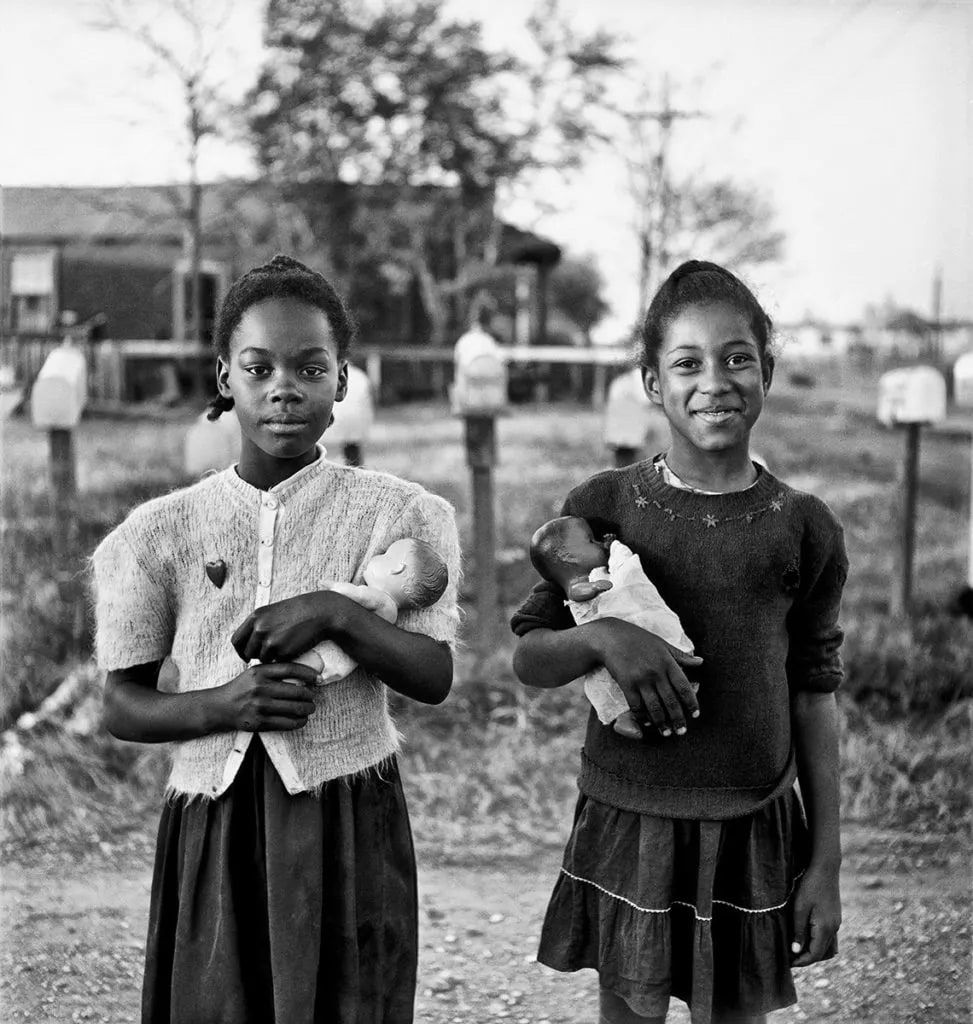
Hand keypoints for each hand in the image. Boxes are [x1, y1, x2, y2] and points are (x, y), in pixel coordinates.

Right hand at [208, 662, 319, 731]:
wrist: (219, 707)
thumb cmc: (242, 688)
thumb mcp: (255, 673)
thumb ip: (274, 671)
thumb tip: (304, 673)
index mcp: (260, 672)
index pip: (290, 669)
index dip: (308, 673)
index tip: (318, 678)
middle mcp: (260, 688)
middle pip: (297, 691)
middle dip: (310, 695)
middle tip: (313, 697)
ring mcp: (259, 706)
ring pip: (295, 708)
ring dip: (307, 709)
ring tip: (310, 708)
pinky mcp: (259, 722)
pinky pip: (286, 723)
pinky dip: (299, 722)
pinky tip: (301, 720)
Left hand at [231, 591, 351, 662]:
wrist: (320, 612)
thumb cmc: (299, 612)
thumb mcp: (274, 612)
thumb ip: (259, 624)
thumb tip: (249, 641)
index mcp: (255, 617)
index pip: (237, 640)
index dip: (241, 650)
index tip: (247, 655)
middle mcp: (259, 628)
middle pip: (248, 652)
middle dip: (257, 656)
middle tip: (270, 654)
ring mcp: (269, 640)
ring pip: (262, 659)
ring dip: (272, 658)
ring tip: (286, 647)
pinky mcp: (281, 651)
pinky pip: (277, 662)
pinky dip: (283, 659)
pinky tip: (293, 648)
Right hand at [590, 619, 702, 737]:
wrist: (611, 636)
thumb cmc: (638, 639)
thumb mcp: (662, 644)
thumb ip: (681, 656)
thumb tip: (701, 662)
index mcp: (668, 662)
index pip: (684, 687)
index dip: (691, 703)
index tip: (695, 715)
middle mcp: (656, 672)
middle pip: (671, 701)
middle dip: (678, 719)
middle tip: (682, 732)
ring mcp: (641, 679)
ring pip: (655, 706)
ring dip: (661, 723)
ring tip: (666, 733)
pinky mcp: (627, 684)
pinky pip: (636, 705)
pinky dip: (642, 716)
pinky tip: (647, 723)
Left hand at [791, 862, 840, 966]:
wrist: (826, 868)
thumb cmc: (810, 886)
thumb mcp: (799, 907)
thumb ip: (798, 930)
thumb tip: (796, 951)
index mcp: (825, 928)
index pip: (814, 954)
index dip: (801, 961)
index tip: (787, 962)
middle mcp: (834, 929)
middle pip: (822, 954)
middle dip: (807, 958)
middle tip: (791, 956)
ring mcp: (837, 923)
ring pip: (828, 947)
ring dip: (815, 951)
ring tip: (798, 947)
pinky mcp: (835, 917)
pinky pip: (830, 937)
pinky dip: (820, 941)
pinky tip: (807, 935)